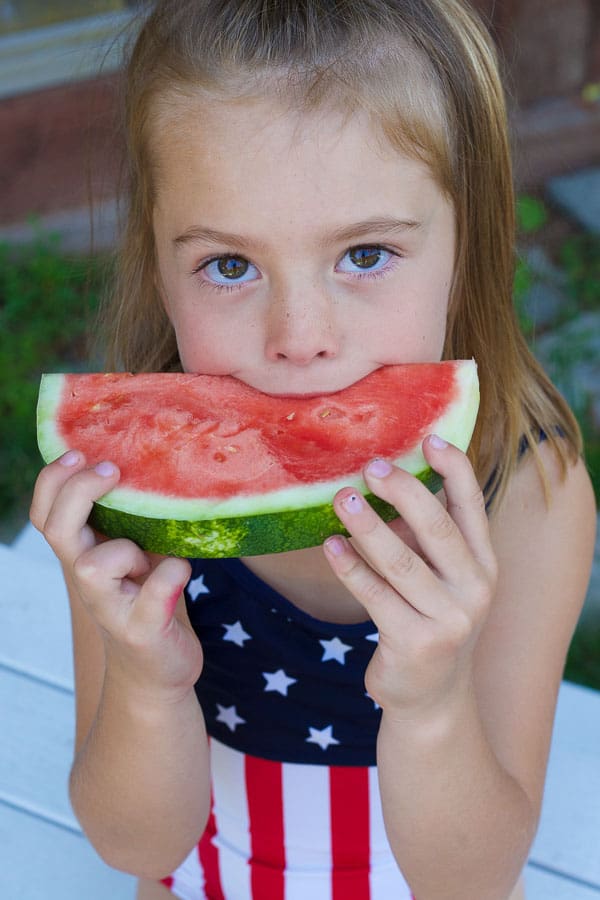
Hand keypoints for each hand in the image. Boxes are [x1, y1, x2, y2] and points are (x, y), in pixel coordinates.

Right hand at [30, 451, 201, 700]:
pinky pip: (152, 598)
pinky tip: (182, 570)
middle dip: (79, 492)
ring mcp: (111, 607)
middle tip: (112, 470)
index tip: (79, 451)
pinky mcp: (143, 630)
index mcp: (83, 553)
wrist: (156, 668)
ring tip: (152, 556)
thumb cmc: (146, 595)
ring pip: (93, 566)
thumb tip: (150, 462)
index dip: (53, 481)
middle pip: (57, 530)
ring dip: (124, 548)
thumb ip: (130, 518)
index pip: (46, 512)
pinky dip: (169, 577)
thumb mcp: (135, 551)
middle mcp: (87, 580)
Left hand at [323, 435, 496, 718]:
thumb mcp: (443, 578)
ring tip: (341, 499)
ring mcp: (448, 620)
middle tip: (371, 466)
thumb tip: (388, 477)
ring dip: (368, 526)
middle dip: (404, 492)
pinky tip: (330, 546)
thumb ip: (427, 536)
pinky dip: (349, 568)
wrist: (431, 697)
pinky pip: (374, 596)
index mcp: (484, 564)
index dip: (455, 470)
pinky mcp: (414, 644)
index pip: (473, 508)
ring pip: (401, 562)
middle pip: (438, 529)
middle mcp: (474, 589)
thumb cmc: (430, 619)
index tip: (430, 438)